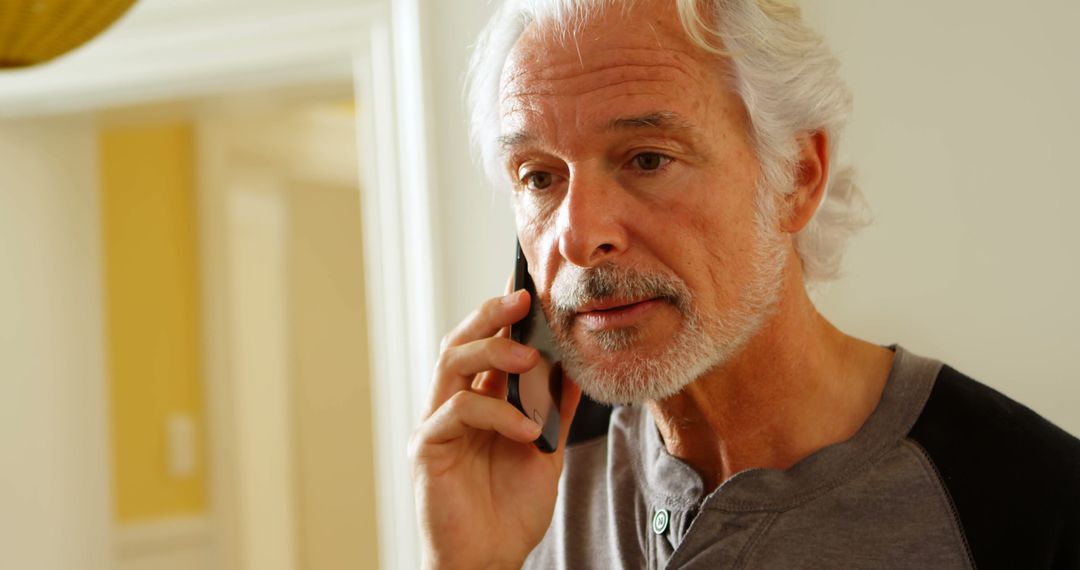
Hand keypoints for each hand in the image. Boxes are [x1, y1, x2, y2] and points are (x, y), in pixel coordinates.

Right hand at [409, 289, 581, 569]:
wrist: (491, 559)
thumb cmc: (511, 508)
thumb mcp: (547, 448)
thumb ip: (557, 407)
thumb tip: (578, 363)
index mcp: (482, 398)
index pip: (488, 342)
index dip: (504, 312)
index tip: (529, 282)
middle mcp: (454, 403)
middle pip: (462, 341)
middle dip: (492, 314)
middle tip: (524, 298)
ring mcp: (438, 422)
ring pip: (452, 363)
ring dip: (492, 352)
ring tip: (528, 359)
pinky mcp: (427, 447)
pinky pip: (457, 411)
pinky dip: (496, 413)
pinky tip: (526, 429)